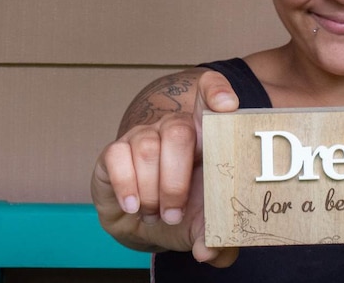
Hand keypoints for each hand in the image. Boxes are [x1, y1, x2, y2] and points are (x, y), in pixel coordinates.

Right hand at [90, 69, 240, 265]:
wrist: (144, 223)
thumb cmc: (183, 211)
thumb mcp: (204, 224)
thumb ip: (216, 237)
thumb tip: (209, 252)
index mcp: (205, 134)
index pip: (210, 93)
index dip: (217, 92)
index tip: (227, 106)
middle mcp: (174, 127)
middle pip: (180, 132)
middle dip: (178, 180)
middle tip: (175, 213)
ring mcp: (143, 136)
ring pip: (149, 147)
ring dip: (153, 190)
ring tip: (157, 214)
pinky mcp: (115, 151)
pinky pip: (118, 156)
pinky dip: (127, 185)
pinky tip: (134, 206)